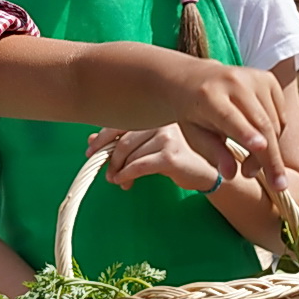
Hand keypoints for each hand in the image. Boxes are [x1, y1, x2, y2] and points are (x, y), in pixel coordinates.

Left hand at [88, 125, 220, 191]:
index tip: (91, 151)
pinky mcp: (170, 155)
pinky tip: (124, 182)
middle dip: (110, 159)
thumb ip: (123, 140)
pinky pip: (139, 166)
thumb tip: (91, 139)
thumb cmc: (179, 157)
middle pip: (123, 141)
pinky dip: (127, 175)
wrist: (207, 173)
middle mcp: (161, 121)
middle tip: (107, 174)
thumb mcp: (149, 147)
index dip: (102, 138)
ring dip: (119, 171)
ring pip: (129, 155)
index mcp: (155, 115)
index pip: (121, 123)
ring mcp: (167, 136)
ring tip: (119, 181)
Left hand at [175, 63, 287, 190]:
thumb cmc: (193, 115)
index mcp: (208, 96)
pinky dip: (274, 134)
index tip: (261, 147)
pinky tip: (257, 139)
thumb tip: (231, 174)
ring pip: (274, 123)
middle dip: (271, 158)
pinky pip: (281, 116)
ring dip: (270, 151)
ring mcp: (253, 78)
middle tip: (277, 186)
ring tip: (250, 166)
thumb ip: (213, 154)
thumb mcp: (194, 136)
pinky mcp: (268, 79)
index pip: (229, 117)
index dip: (246, 133)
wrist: (195, 80)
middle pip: (260, 124)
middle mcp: (233, 82)